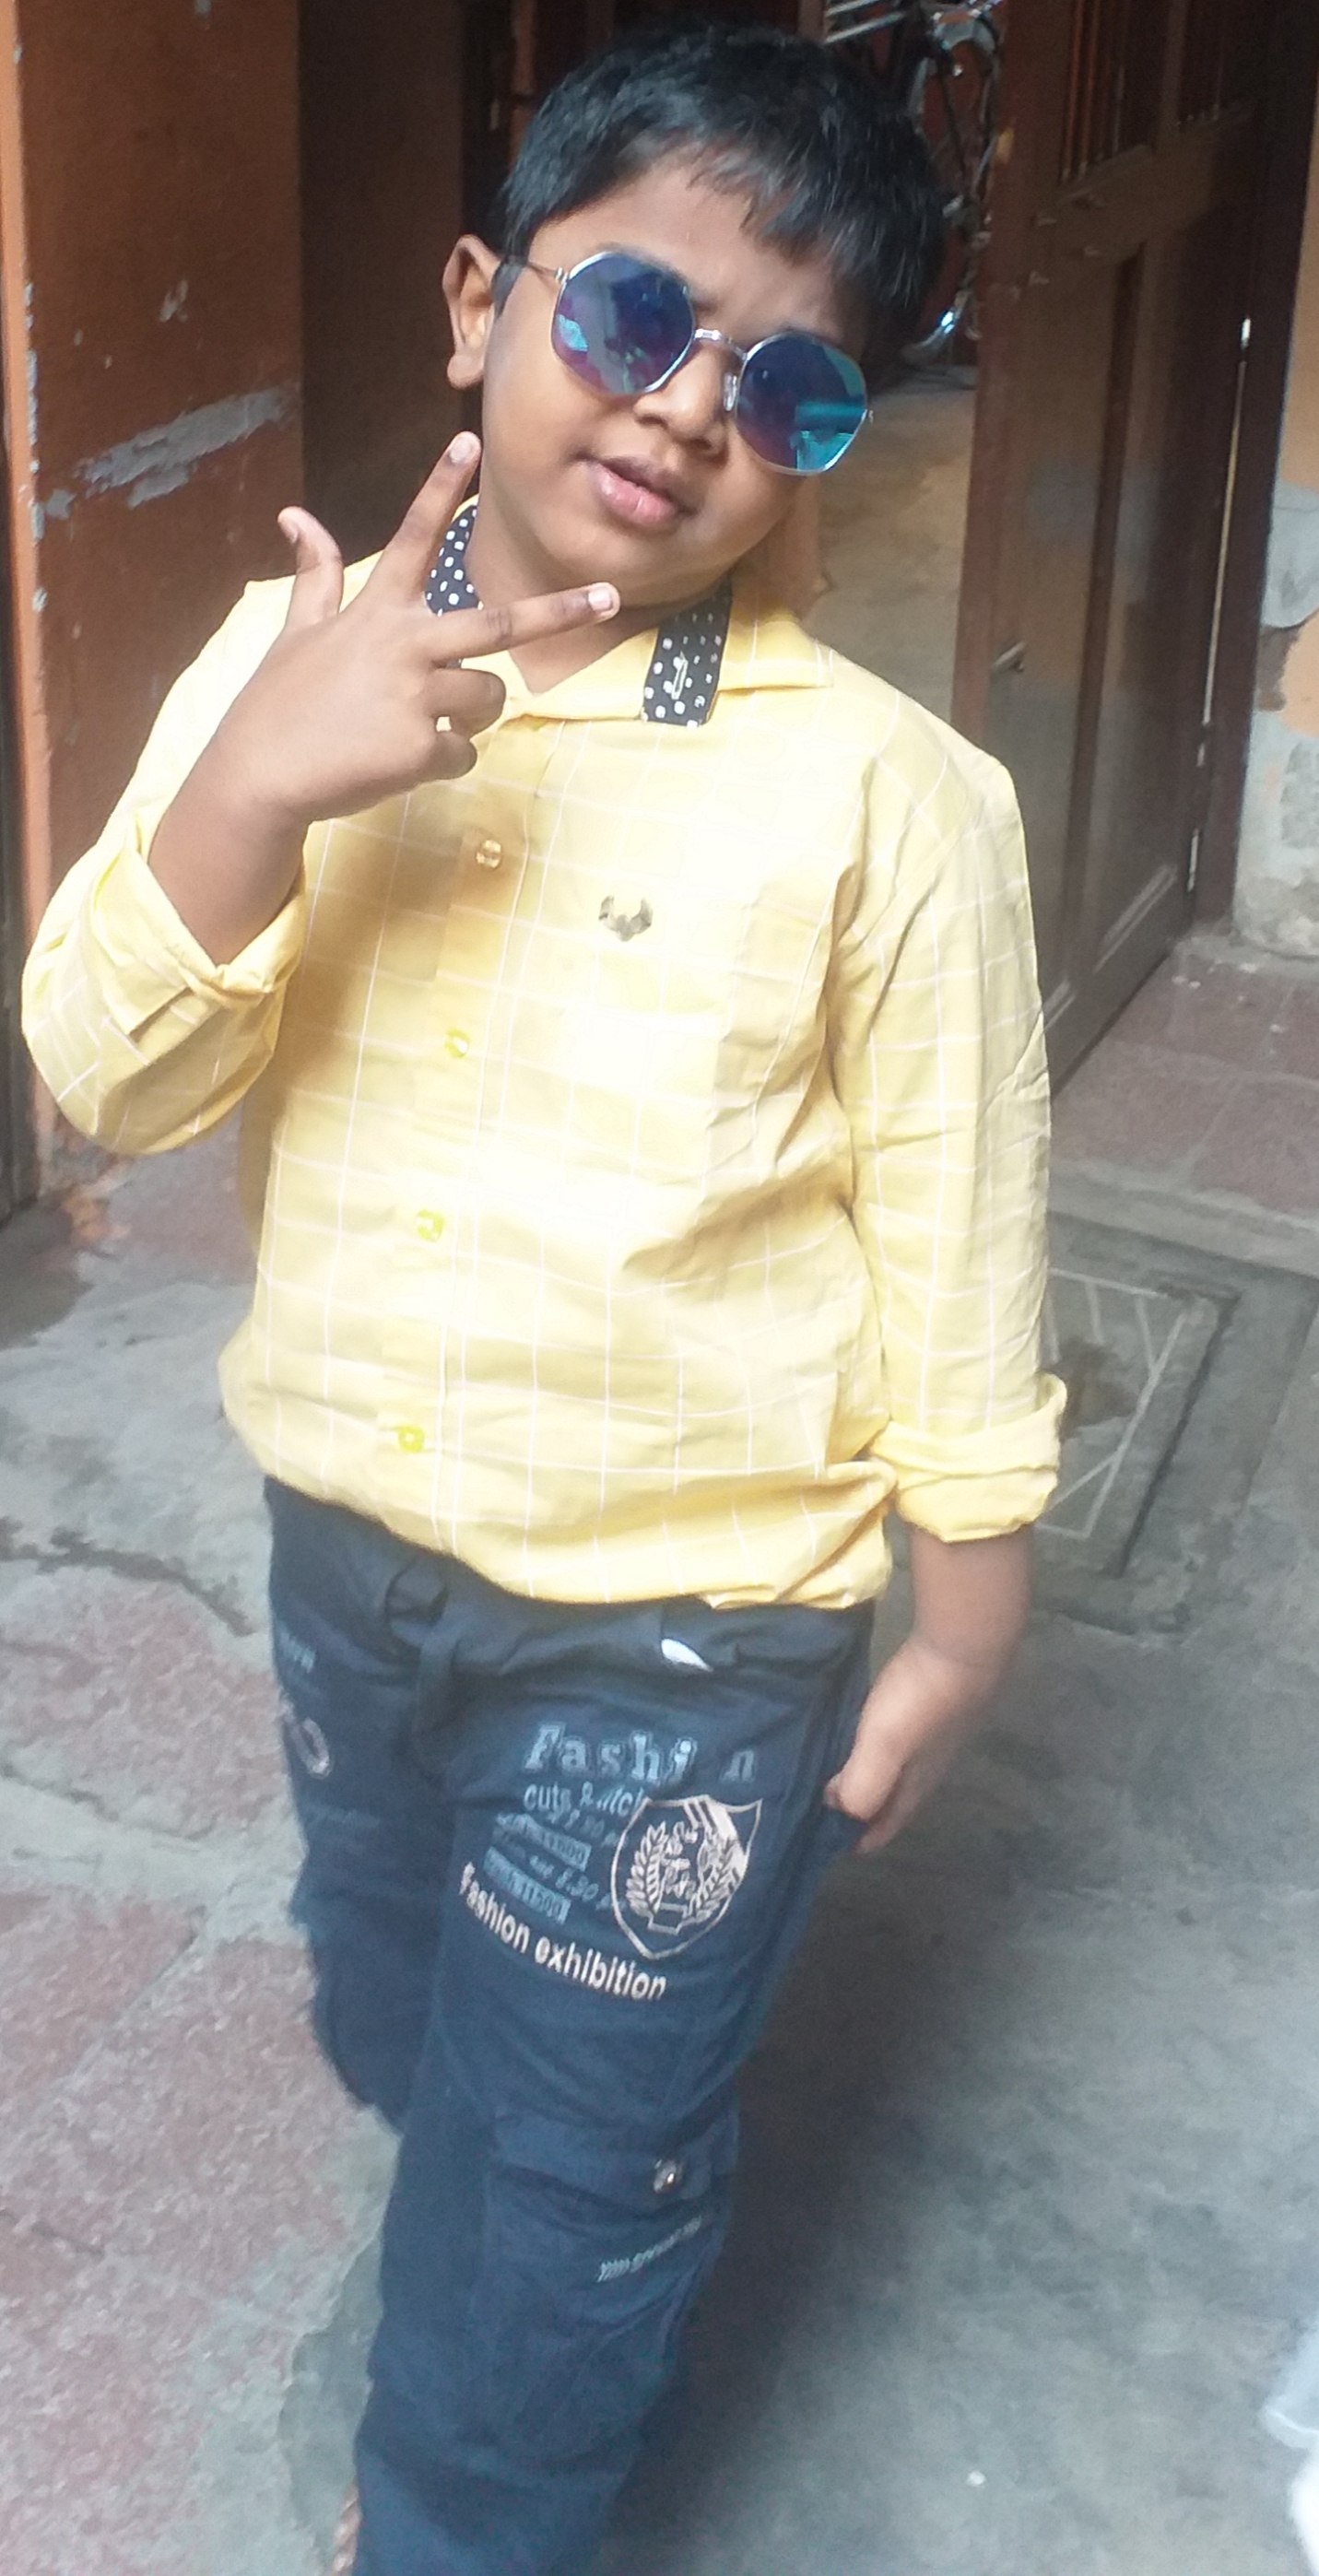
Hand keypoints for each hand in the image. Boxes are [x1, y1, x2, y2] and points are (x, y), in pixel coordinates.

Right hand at [150, 433, 618, 962]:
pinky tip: (401, 762)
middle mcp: (404, 646)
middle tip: (609, 595)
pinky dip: (445, 761)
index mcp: (376, 612)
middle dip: (560, 610)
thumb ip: (315, 575)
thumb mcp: (297, 632)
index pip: (413, 536)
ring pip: (489, 699)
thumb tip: (294, 514)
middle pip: (500, 625)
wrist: (260, 775)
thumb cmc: (279, 702)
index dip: (440, 487)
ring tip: (425, 725)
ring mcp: (416, 698)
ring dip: (473, 716)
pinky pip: (465, 753)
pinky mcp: (421, 748)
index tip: (470, 443)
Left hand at [823, 1526, 1031, 1852]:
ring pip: (891, 1770)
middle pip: (888, 1801)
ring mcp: (930, 1738)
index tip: (816, 1839)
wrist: (964, 1648)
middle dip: (856, 1810)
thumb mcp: (882, 1749)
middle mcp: (924, 1770)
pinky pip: (892, 1740)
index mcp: (913, 1788)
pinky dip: (869, 1747)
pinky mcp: (927, 1708)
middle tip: (813, 1803)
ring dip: (862, 1777)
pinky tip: (854, 1731)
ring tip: (827, 1769)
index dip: (853, 1840)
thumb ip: (861, 1787)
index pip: (883, 1828)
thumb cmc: (920, 1702)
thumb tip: (834, 1810)